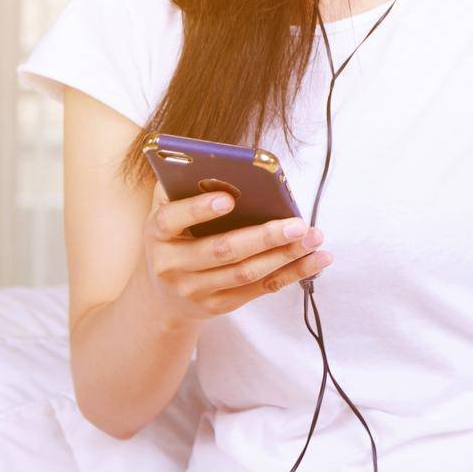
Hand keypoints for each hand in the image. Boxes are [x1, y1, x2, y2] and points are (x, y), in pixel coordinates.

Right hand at [140, 181, 330, 324]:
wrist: (162, 296)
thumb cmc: (174, 237)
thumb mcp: (168, 211)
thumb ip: (186, 188)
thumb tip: (227, 166)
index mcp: (157, 232)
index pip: (173, 219)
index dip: (199, 209)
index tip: (228, 199)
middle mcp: (172, 264)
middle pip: (222, 250)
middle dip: (264, 237)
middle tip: (297, 224)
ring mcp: (195, 290)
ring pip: (246, 273)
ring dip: (285, 255)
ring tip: (313, 237)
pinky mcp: (218, 306)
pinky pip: (260, 289)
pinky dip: (291, 274)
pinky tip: (315, 260)